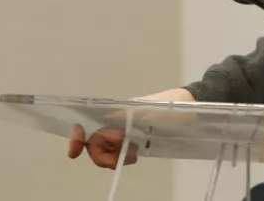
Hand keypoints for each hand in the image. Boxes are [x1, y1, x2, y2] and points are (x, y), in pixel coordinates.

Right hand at [67, 88, 194, 167]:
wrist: (191, 106)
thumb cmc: (172, 105)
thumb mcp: (150, 109)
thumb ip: (129, 116)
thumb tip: (106, 125)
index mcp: (116, 112)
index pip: (89, 123)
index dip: (77, 137)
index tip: (73, 153)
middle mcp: (116, 121)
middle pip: (95, 143)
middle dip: (103, 155)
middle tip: (124, 159)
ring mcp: (124, 131)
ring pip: (106, 149)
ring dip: (114, 157)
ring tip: (134, 156)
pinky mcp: (133, 139)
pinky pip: (118, 151)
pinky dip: (122, 157)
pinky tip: (135, 155)